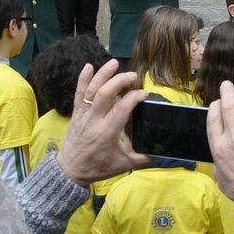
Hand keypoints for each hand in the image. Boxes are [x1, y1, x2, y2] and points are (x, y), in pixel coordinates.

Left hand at [55, 60, 152, 183]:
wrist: (70, 170)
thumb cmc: (98, 167)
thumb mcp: (124, 165)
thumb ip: (144, 157)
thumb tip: (163, 152)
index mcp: (108, 132)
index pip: (122, 108)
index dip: (134, 97)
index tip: (144, 94)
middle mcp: (95, 120)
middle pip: (106, 94)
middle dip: (120, 81)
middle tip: (133, 76)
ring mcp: (84, 115)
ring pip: (92, 90)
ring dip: (103, 75)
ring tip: (114, 63)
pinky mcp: (76, 114)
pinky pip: (78, 94)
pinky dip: (83, 79)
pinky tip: (89, 66)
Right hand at [208, 76, 233, 202]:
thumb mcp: (219, 176)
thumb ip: (218, 162)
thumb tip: (219, 158)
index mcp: (219, 146)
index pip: (213, 119)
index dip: (215, 106)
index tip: (218, 102)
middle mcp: (233, 137)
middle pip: (228, 107)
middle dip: (227, 92)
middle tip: (228, 84)